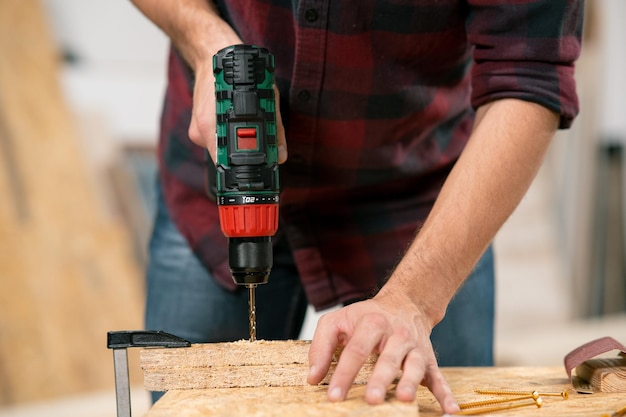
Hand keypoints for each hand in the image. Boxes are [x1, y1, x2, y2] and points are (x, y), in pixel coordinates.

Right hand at [188, 60, 287, 163]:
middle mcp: (201, 130)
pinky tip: (232, 118)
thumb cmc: (238, 74)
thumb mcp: (265, 99)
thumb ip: (274, 130)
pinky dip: (226, 132)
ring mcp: (197, 129)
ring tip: (244, 123)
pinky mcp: (197, 126)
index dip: (242, 167)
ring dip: (235, 141)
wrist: (212, 54)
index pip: (225, 162)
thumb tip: (280, 155)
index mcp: (212, 126)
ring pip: (220, 147)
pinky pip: (215, 138)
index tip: (255, 168)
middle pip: (224, 157)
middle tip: (256, 141)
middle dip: (242, 153)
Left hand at [307, 291, 460, 414]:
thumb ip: (321, 346)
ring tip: (403, 398)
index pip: (356, 350)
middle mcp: (396, 335)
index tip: (333, 396)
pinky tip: (450, 410)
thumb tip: (313, 378)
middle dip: (379, 380)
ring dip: (410, 383)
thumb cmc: (365, 318)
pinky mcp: (428, 360)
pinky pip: (439, 377)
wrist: (404, 303)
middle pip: (387, 358)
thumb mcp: (338, 321)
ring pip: (413, 366)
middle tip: (371, 400)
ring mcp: (414, 348)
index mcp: (371, 324)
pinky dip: (446, 394)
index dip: (344, 374)